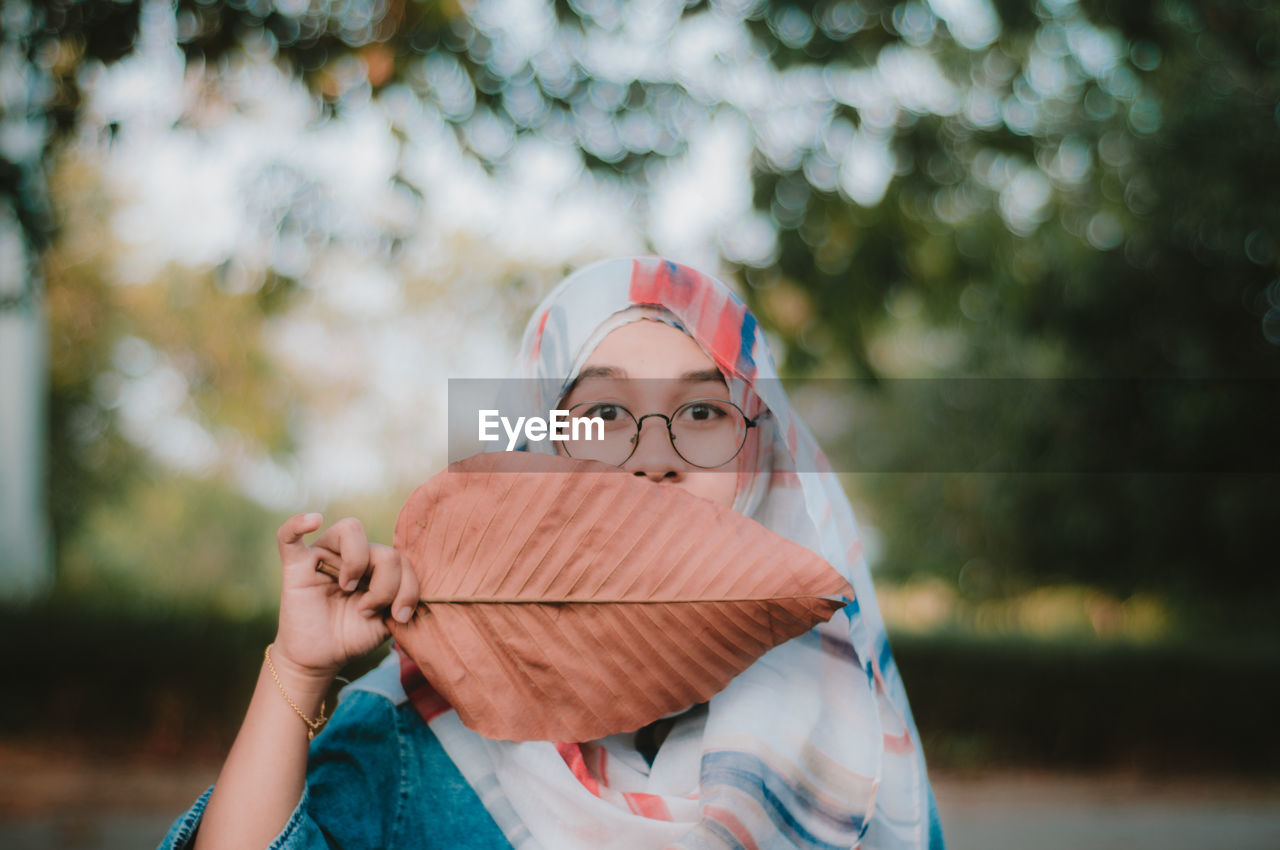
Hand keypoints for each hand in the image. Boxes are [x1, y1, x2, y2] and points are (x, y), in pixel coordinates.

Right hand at [270, 513, 419, 684]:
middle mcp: (353, 555)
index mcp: (377, 564)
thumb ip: (405, 597)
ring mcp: (324, 556)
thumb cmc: (354, 634)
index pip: (402, 558)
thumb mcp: (388, 619)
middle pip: (383, 549)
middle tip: (367, 610)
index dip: (408, 587)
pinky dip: (298, 523)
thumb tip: (425, 588)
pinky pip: (290, 536)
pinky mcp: (296, 566)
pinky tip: (312, 521)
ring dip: (357, 561)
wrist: (321, 659)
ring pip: (350, 529)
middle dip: (385, 585)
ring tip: (347, 589)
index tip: (400, 616)